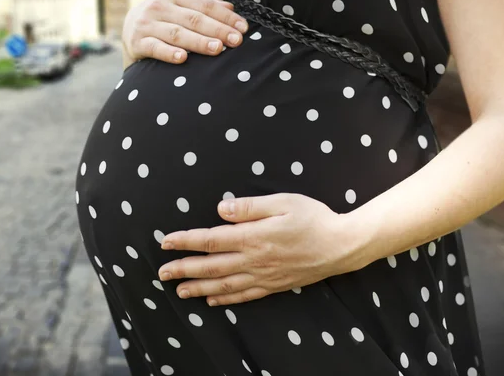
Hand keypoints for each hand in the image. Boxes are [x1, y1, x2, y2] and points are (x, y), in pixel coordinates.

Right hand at [122, 0, 248, 67]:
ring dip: (199, 42)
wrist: (130, 31)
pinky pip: (155, 48)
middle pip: (194, 19)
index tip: (243, 29)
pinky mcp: (136, 42)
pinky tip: (182, 58)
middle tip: (236, 41)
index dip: (226, 16)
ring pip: (177, 33)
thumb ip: (204, 6)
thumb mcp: (182, 8)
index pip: (205, 5)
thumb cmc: (165, 20)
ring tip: (217, 49)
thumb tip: (230, 6)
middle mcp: (159, 6)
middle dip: (218, 30)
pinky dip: (168, 53)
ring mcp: (147, 24)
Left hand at [158, 193, 371, 305]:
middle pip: (211, 266)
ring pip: (223, 285)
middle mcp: (254, 260)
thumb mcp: (283, 202)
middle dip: (183, 269)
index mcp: (254, 237)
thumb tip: (219, 210)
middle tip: (161, 274)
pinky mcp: (274, 286)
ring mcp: (264, 276)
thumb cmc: (313, 218)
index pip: (211, 239)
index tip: (165, 242)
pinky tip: (211, 300)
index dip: (185, 241)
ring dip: (198, 287)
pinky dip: (225, 299)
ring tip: (179, 291)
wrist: (341, 245)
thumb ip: (249, 207)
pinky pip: (244, 295)